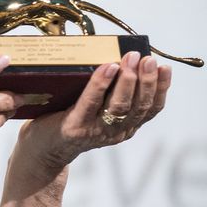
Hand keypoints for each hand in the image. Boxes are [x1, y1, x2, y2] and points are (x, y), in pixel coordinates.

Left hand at [17, 51, 172, 173]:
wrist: (42, 149)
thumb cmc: (69, 119)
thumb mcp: (96, 109)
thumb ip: (110, 92)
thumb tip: (120, 57)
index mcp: (125, 127)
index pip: (151, 109)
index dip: (161, 88)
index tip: (165, 67)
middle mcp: (115, 132)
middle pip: (138, 106)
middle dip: (146, 80)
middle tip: (148, 58)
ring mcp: (95, 131)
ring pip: (119, 105)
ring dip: (128, 80)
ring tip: (131, 58)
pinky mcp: (75, 127)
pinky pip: (91, 102)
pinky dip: (101, 83)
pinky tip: (108, 67)